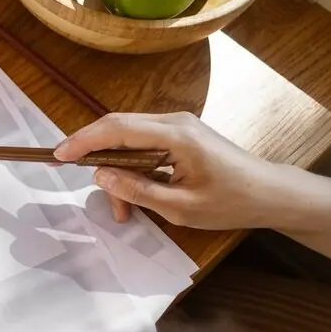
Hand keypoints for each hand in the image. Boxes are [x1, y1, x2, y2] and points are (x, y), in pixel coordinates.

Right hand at [54, 112, 296, 229]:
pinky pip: (143, 144)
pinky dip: (131, 167)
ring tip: (121, 210)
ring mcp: (178, 125)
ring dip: (116, 170)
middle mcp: (174, 121)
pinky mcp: (181, 135)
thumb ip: (137, 189)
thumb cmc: (232, 202)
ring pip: (128, 138)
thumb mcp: (181, 206)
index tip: (58, 156)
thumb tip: (99, 174)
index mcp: (175, 135)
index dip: (83, 140)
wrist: (272, 194)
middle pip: (118, 127)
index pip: (117, 129)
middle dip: (94, 155)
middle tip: (80, 184)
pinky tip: (134, 194)